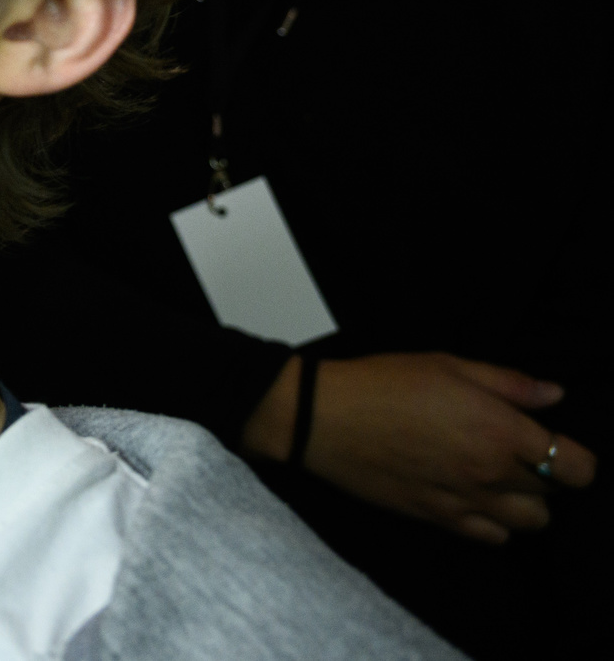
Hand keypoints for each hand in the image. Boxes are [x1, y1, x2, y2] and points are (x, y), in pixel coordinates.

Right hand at [249, 352, 598, 542]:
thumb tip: (553, 396)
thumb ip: (507, 382)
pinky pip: (492, 537)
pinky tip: (475, 499)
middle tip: (519, 454)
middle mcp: (491, 472)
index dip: (576, 458)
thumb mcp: (446, 364)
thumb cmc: (382, 382)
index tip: (558, 444)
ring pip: (530, 523)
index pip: (576, 467)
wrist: (324, 418)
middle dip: (546, 476)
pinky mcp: (438, 518)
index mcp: (500, 429)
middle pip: (554, 496)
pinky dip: (495, 524)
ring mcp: (466, 500)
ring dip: (525, 504)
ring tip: (500, 481)